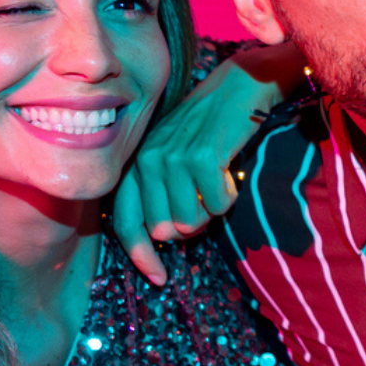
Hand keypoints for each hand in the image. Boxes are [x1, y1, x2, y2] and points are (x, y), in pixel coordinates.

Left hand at [114, 42, 303, 284]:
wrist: (239, 86)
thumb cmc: (208, 127)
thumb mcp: (173, 155)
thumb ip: (161, 192)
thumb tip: (164, 239)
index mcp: (136, 164)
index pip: (126, 223)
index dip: (141, 257)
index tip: (159, 278)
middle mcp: (147, 161)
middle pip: (164, 231)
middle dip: (190, 227)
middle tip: (206, 202)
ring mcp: (172, 159)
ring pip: (189, 222)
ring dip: (211, 212)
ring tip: (218, 185)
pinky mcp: (200, 158)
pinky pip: (217, 207)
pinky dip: (229, 198)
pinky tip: (230, 175)